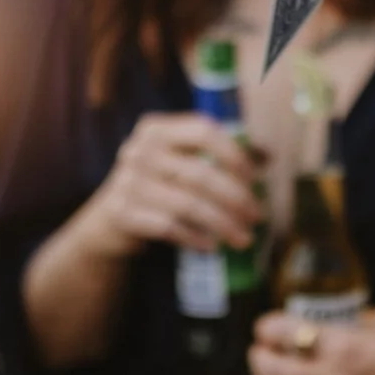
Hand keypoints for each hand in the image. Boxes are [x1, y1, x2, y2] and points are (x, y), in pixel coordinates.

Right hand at [78, 113, 263, 257]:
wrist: (106, 223)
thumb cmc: (156, 187)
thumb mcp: (179, 163)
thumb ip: (219, 155)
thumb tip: (269, 155)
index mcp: (156, 129)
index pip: (203, 131)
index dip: (234, 153)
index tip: (255, 177)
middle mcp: (138, 150)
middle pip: (200, 173)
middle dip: (236, 198)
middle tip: (257, 217)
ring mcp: (127, 182)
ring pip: (188, 204)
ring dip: (222, 223)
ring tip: (243, 238)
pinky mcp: (122, 214)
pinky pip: (169, 227)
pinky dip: (195, 237)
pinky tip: (211, 246)